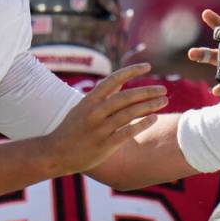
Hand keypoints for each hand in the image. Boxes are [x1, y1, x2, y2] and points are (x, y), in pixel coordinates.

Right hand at [47, 64, 167, 173]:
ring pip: (129, 114)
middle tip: (163, 89)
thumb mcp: (83, 107)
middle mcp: (95, 112)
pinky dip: (142, 124)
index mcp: (89, 100)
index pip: (113, 79)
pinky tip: (154, 118)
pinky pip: (127, 132)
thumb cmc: (72, 128)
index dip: (131, 71)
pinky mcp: (105, 145)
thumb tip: (120, 81)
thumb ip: (102, 95)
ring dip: (149, 106)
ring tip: (164, 101)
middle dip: (147, 91)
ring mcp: (100, 129)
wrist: (55, 154)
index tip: (148, 66)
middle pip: (126, 97)